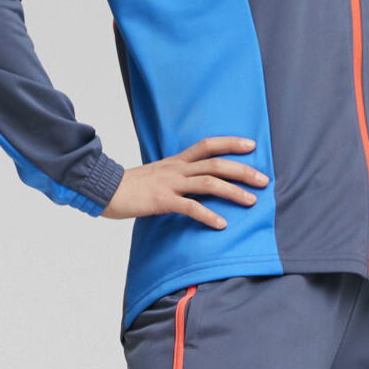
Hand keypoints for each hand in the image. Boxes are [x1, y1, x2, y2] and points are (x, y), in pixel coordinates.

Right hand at [102, 136, 268, 229]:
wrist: (105, 190)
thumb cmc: (132, 186)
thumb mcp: (158, 174)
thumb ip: (178, 176)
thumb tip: (196, 183)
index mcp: (177, 161)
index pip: (208, 145)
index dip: (231, 143)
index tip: (251, 145)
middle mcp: (177, 168)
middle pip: (216, 164)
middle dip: (243, 171)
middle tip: (264, 180)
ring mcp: (170, 183)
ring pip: (208, 183)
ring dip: (233, 192)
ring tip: (251, 201)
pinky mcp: (163, 200)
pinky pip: (190, 207)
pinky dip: (208, 216)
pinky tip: (222, 224)